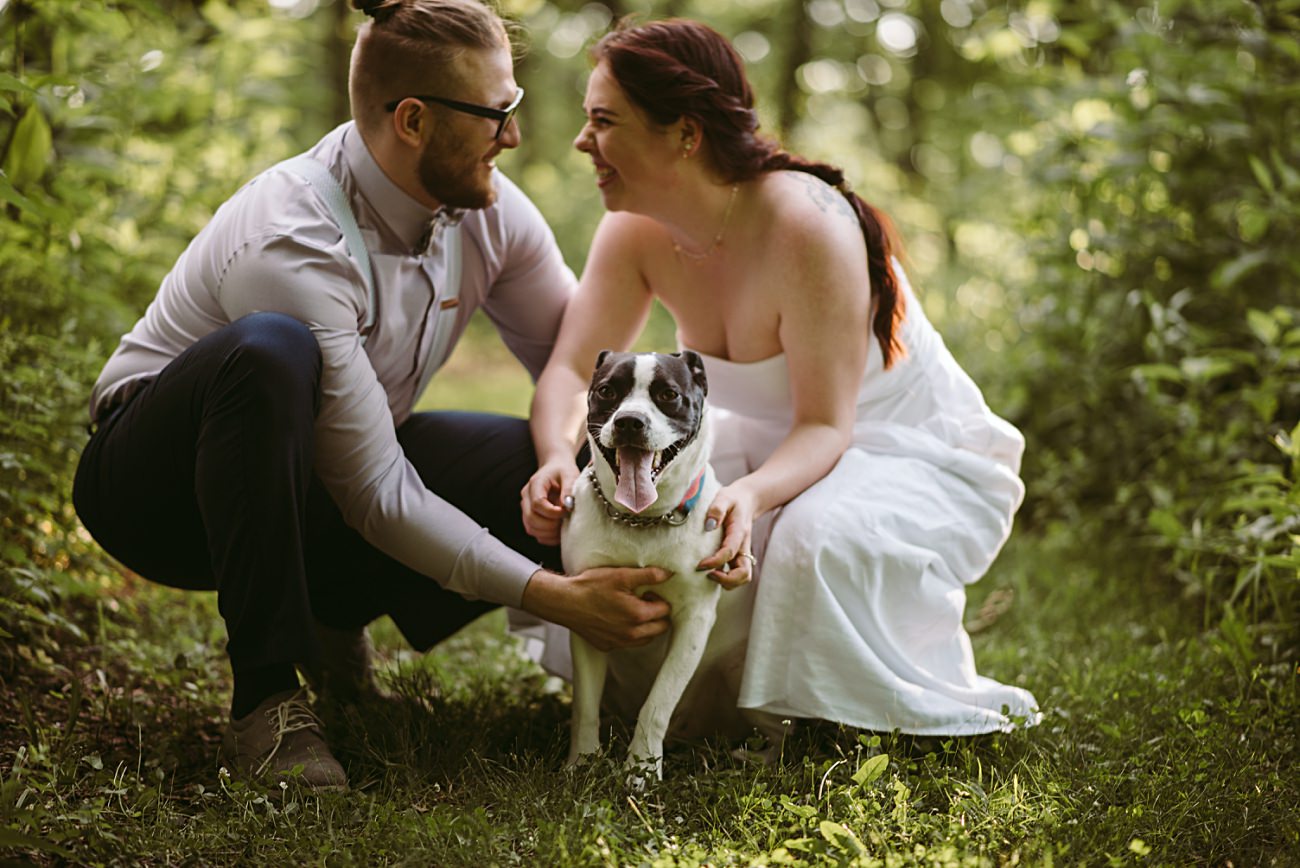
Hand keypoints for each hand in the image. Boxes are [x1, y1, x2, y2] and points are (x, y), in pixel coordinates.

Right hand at [520, 566, 672, 651]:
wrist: (564, 602)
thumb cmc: (592, 586)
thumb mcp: (622, 575)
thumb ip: (649, 575)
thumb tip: (669, 574)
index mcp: (638, 616)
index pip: (665, 610)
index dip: (658, 598)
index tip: (646, 591)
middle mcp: (631, 634)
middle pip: (660, 628)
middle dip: (656, 614)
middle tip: (641, 600)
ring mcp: (619, 643)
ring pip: (645, 638)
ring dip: (645, 626)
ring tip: (630, 609)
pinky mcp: (607, 646)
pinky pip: (627, 643)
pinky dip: (628, 633)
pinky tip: (616, 618)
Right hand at [521, 459, 580, 545]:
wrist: (556, 469)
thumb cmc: (563, 471)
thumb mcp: (570, 474)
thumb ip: (569, 488)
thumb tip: (568, 505)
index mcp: (535, 484)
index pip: (537, 503)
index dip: (552, 512)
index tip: (566, 511)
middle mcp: (526, 497)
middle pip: (531, 518)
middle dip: (550, 525)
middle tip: (566, 521)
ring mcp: (526, 508)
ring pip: (531, 528)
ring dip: (549, 533)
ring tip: (564, 527)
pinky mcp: (530, 517)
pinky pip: (535, 532)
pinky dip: (547, 537)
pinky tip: (560, 532)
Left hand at [696, 483, 758, 589]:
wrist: (746, 501)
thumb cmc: (733, 500)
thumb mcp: (724, 497)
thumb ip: (717, 509)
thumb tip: (709, 525)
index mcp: (739, 533)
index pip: (730, 552)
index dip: (715, 561)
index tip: (700, 565)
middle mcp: (743, 547)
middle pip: (744, 573)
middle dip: (727, 580)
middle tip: (708, 574)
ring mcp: (742, 553)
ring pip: (743, 577)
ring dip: (728, 582)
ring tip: (709, 575)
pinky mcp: (737, 556)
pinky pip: (736, 575)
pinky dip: (726, 579)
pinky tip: (711, 572)